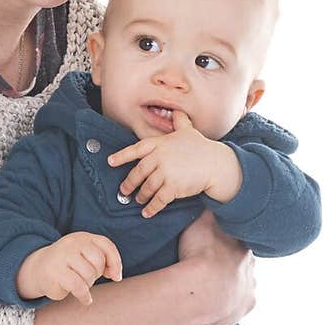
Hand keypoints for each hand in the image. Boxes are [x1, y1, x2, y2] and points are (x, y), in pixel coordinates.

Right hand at [17, 233, 121, 306]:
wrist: (37, 269)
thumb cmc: (68, 266)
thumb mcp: (85, 257)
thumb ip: (102, 261)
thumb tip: (116, 275)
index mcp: (82, 237)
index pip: (106, 245)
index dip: (115, 262)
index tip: (115, 276)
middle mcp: (72, 243)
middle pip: (98, 261)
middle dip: (97, 274)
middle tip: (87, 278)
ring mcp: (62, 256)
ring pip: (88, 274)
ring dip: (88, 284)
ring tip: (80, 285)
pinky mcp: (56, 272)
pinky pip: (79, 286)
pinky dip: (85, 296)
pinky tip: (85, 300)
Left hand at [108, 112, 239, 216]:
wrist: (215, 163)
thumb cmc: (201, 147)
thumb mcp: (188, 130)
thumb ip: (179, 121)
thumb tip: (177, 111)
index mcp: (159, 144)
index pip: (136, 149)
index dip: (122, 156)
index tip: (110, 162)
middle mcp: (159, 158)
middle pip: (138, 173)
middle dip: (129, 184)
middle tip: (124, 191)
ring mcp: (165, 173)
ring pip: (146, 188)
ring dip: (141, 196)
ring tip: (138, 200)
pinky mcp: (173, 187)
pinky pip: (158, 200)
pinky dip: (151, 208)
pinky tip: (147, 213)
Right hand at [176, 209, 255, 324]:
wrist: (201, 288)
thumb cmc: (199, 254)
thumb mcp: (200, 222)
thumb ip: (207, 211)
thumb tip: (210, 194)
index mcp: (241, 246)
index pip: (239, 241)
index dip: (228, 243)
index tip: (217, 246)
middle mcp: (251, 266)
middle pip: (244, 263)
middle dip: (233, 264)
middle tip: (214, 267)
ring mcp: (250, 287)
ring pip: (245, 283)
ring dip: (233, 284)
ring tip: (215, 287)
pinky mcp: (246, 305)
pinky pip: (241, 304)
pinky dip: (232, 303)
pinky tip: (220, 303)